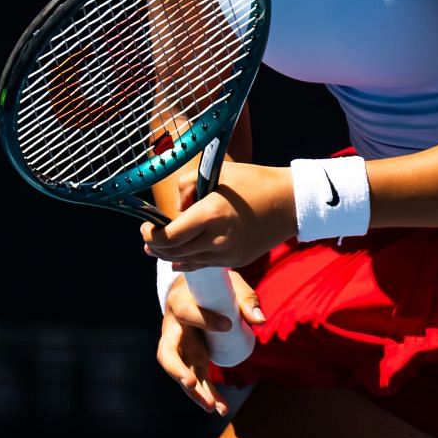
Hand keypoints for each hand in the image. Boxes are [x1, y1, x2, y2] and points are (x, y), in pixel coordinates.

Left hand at [141, 160, 294, 272]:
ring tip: (158, 247)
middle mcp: (217, 239)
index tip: (146, 226)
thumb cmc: (253, 181)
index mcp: (210, 214)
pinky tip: (179, 259)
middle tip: (148, 236)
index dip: (150, 235)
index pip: (168, 236)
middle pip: (173, 253)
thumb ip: (187, 187)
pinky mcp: (237, 261)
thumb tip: (176, 210)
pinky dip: (188, 262)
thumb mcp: (217, 173)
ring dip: (170, 255)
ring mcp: (228, 254)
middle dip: (156, 246)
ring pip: (187, 262)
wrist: (291, 202)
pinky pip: (205, 265)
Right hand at [157, 268, 262, 416]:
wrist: (195, 290)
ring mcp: (181, 348)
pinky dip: (207, 396)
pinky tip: (220, 409)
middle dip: (177, 370)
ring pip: (180, 374)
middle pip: (167, 353)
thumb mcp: (229, 286)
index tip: (228, 325)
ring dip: (194, 392)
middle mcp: (174, 329)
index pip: (188, 314)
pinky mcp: (191, 360)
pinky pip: (196, 381)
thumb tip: (260, 321)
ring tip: (211, 406)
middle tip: (191, 382)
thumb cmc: (213, 287)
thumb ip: (245, 300)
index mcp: (180, 304)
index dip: (205, 320)